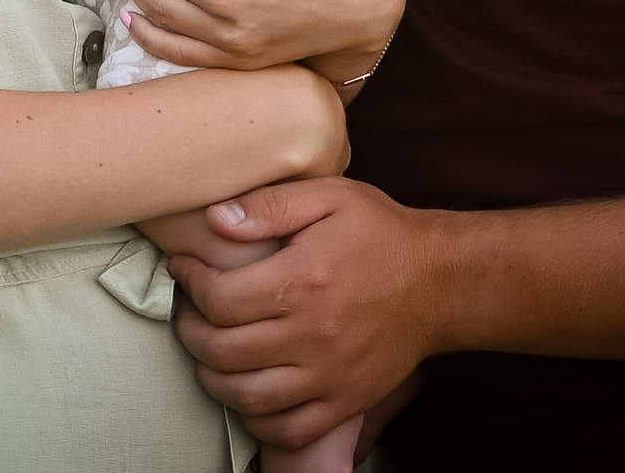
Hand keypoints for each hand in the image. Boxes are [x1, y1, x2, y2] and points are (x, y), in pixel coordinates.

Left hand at [170, 179, 449, 449]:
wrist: (440, 283)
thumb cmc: (381, 234)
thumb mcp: (330, 196)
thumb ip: (269, 204)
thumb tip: (214, 219)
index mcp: (304, 282)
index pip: (219, 300)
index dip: (189, 283)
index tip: (185, 268)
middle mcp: (314, 335)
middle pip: (223, 351)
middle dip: (190, 329)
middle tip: (188, 309)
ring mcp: (330, 376)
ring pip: (247, 396)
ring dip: (213, 377)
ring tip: (209, 349)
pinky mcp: (346, 402)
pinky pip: (289, 429)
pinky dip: (256, 419)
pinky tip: (245, 393)